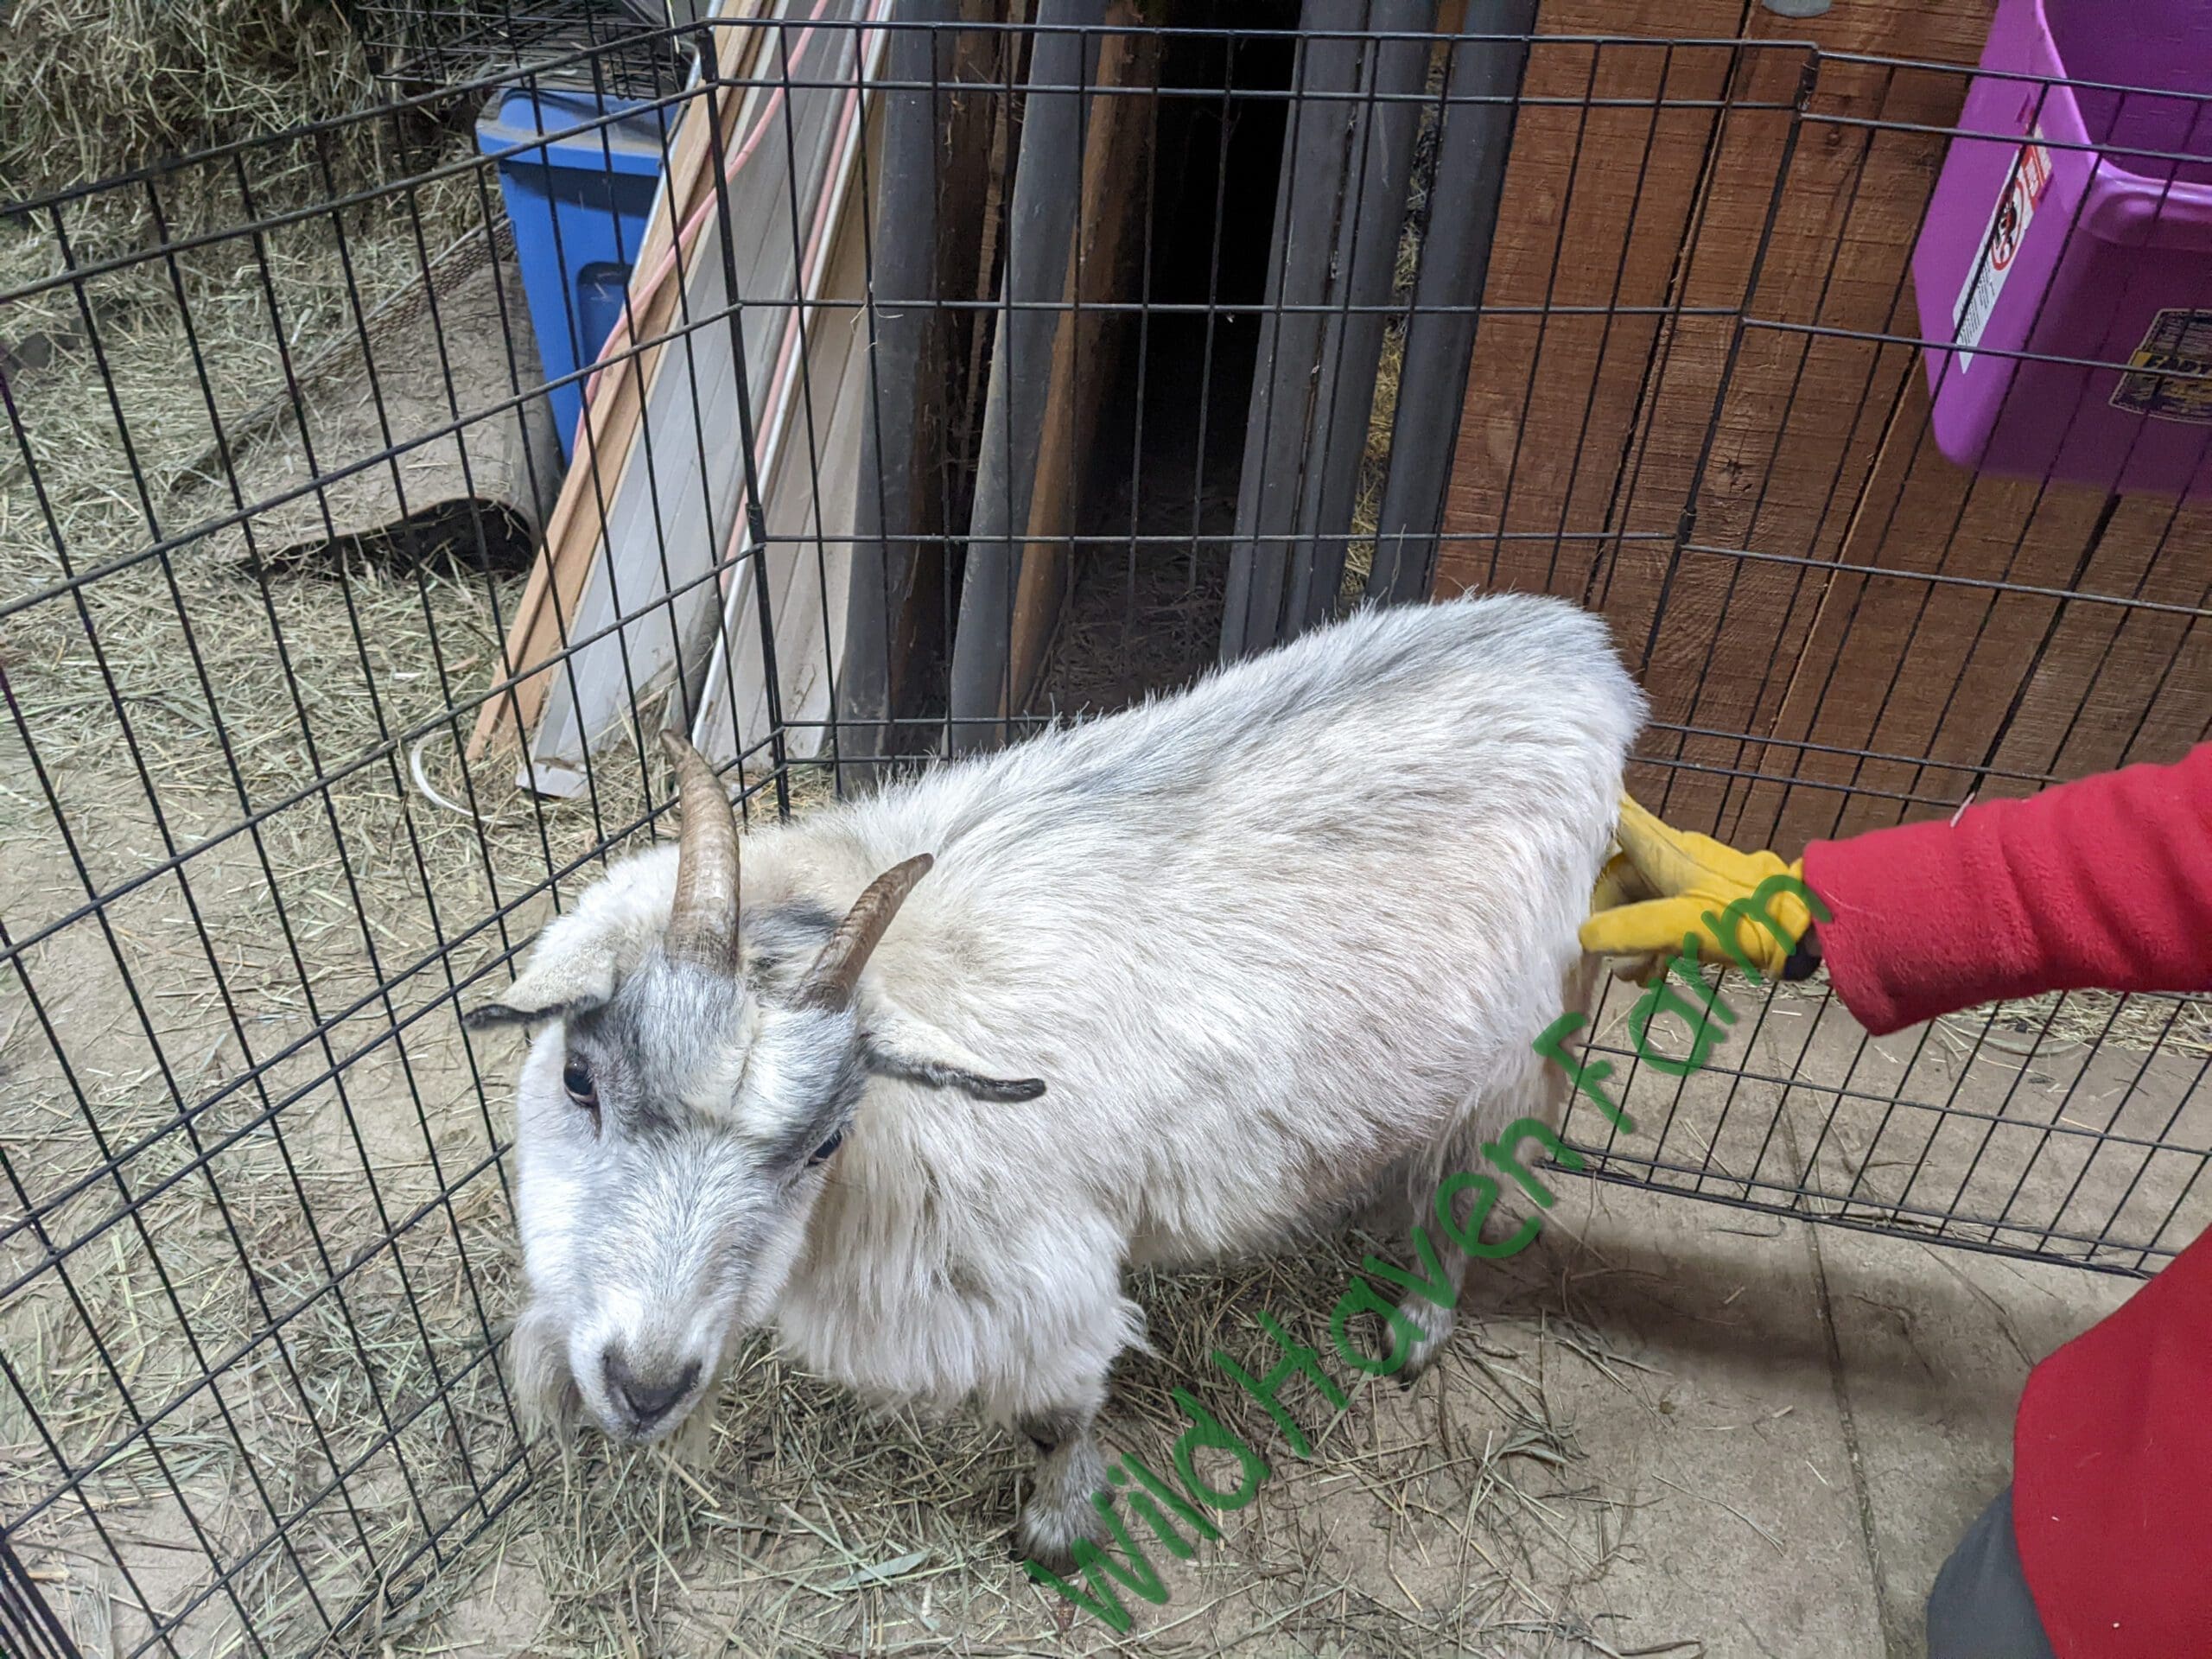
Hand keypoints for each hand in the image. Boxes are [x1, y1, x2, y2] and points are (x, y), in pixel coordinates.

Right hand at [1580, 795, 1821, 982]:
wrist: (1805, 929)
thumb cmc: (1743, 919)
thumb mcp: (1680, 927)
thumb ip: (1630, 931)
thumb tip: (1585, 937)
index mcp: (1663, 851)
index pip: (1617, 817)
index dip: (1588, 817)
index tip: (1561, 821)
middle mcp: (1671, 858)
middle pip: (1618, 877)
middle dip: (1608, 920)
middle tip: (1611, 958)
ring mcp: (1689, 881)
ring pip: (1640, 902)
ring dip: (1630, 939)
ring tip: (1636, 975)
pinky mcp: (1704, 902)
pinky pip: (1664, 916)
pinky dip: (1653, 943)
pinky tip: (1654, 973)